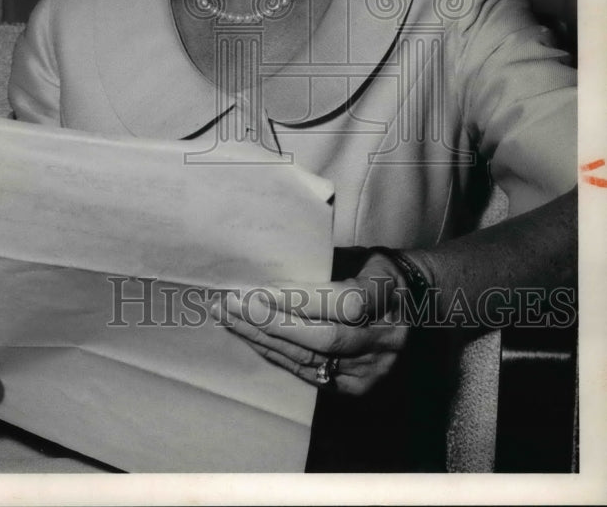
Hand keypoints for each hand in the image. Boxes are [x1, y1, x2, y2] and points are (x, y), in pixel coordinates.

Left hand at [211, 254, 408, 395]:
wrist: (414, 303)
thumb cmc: (374, 269)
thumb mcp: (358, 256)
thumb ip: (322, 264)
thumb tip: (268, 263)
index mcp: (388, 296)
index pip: (342, 303)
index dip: (298, 299)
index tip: (257, 289)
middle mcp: (385, 338)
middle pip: (323, 338)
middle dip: (271, 322)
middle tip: (230, 305)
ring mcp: (374, 368)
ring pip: (311, 360)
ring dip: (264, 339)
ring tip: (228, 319)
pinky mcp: (358, 387)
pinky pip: (310, 374)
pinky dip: (278, 355)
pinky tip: (251, 339)